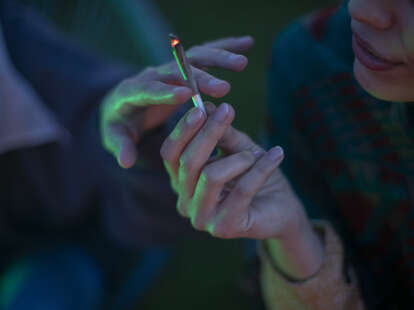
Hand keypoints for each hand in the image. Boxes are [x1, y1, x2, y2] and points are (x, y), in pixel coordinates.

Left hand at [100, 36, 253, 167]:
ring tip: (242, 64)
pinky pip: (204, 54)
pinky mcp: (182, 68)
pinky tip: (246, 44)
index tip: (187, 95)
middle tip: (223, 89)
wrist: (122, 102)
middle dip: (199, 78)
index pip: (148, 89)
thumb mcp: (114, 136)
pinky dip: (225, 47)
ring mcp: (168, 68)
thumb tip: (126, 162)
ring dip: (217, 58)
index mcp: (132, 92)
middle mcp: (151, 75)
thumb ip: (121, 146)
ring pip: (193, 58)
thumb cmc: (120, 123)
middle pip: (175, 70)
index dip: (166, 91)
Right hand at [160, 102, 305, 238]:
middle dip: (209, 133)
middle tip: (227, 111)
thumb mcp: (238, 148)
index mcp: (182, 181)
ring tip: (254, 154)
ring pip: (211, 176)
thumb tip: (207, 107)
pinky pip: (242, 190)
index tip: (201, 107)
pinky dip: (262, 168)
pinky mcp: (224, 227)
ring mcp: (202, 218)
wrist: (280, 208)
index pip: (170, 154)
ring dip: (239, 158)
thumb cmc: (254, 176)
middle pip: (188, 162)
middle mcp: (185, 202)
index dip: (183, 130)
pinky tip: (277, 154)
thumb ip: (223, 134)